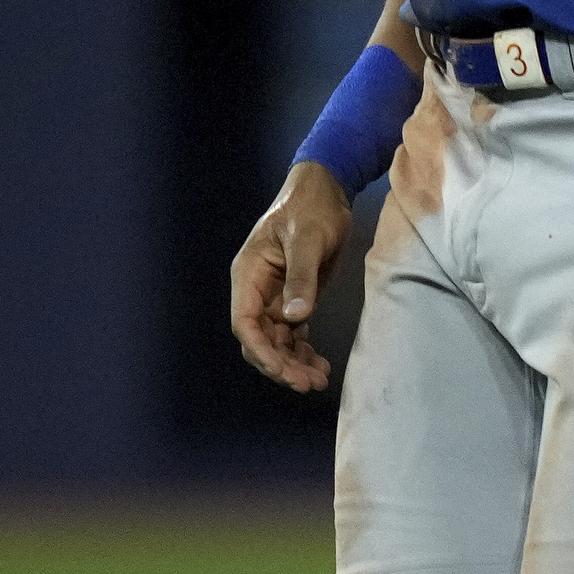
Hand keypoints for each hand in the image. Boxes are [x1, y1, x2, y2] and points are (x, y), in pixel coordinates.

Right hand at [231, 161, 352, 392]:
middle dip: (281, 364)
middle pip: (261, 338)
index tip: (284, 370)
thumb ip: (302, 277)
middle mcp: (257, 290)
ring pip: (277, 340)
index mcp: (249, 275)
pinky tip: (320, 365)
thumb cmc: (312, 207)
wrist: (326, 190)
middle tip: (309, 383)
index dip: (262, 351)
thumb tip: (296, 318)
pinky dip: (303, 350)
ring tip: (319, 380)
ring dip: (294, 362)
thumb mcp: (309, 239)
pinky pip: (293, 333)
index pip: (246, 323)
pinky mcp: (294, 297)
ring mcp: (274, 296)